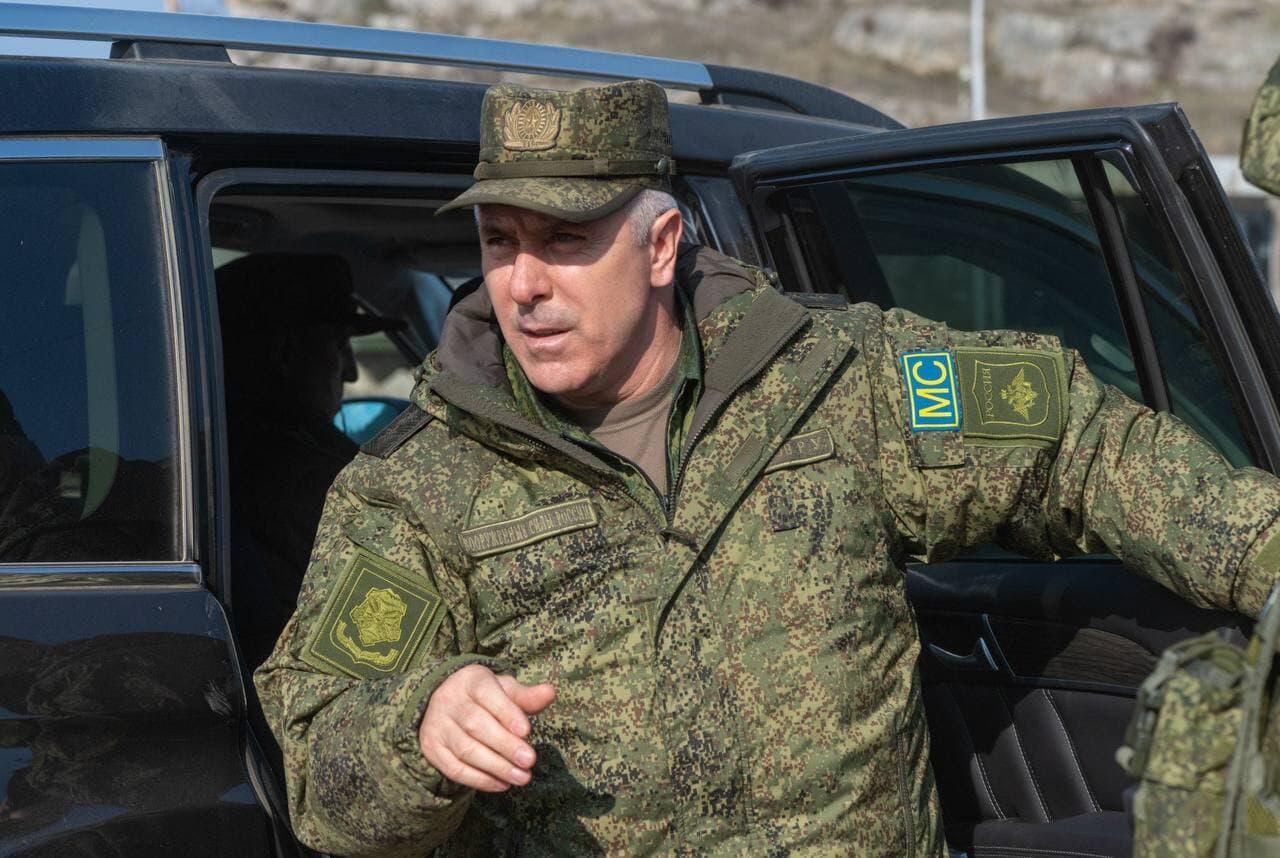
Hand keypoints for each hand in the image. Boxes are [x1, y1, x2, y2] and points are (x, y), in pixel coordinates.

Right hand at [419, 663, 555, 791]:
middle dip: (505, 745)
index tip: (527, 731)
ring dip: (496, 766)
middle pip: (476, 725)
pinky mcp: (432, 749)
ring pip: (465, 749)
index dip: (506, 713)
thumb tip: (550, 693)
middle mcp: (448, 701)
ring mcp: (437, 726)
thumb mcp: (504, 690)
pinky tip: (502, 784)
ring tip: (522, 777)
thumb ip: (526, 696)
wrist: (444, 704)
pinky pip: (455, 769)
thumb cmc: (485, 697)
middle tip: (529, 760)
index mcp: (470, 680)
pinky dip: (480, 780)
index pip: (487, 694)